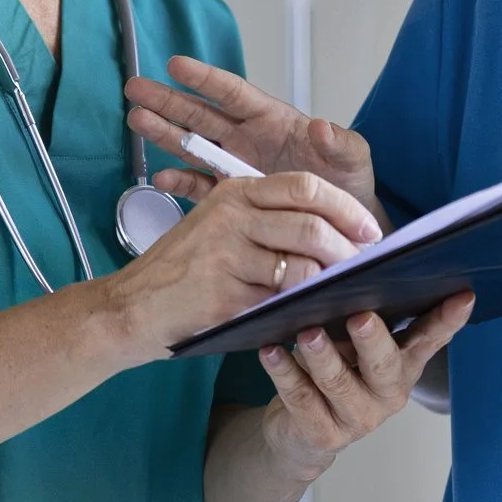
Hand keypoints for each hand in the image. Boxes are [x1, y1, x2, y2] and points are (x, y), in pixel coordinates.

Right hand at [100, 171, 382, 359]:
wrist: (131, 307)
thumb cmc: (184, 270)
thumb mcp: (220, 227)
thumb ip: (269, 221)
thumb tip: (335, 233)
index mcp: (235, 191)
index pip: (304, 186)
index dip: (345, 207)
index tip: (369, 230)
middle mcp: (230, 215)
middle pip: (310, 224)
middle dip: (347, 249)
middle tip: (363, 267)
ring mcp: (225, 254)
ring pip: (300, 266)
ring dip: (329, 283)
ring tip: (341, 293)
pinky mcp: (222, 294)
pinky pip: (280, 301)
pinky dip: (301, 309)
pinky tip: (310, 314)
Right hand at [125, 54, 377, 215]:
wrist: (343, 228)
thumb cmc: (349, 184)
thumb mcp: (353, 160)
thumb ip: (339, 143)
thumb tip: (321, 126)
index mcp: (272, 120)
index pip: (234, 93)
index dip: (206, 79)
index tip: (176, 64)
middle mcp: (248, 139)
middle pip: (202, 114)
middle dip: (169, 101)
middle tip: (136, 88)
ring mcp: (236, 166)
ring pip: (193, 144)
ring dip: (165, 133)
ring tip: (136, 120)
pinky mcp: (231, 196)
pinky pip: (200, 185)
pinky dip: (181, 181)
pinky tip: (162, 177)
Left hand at [256, 295, 475, 472]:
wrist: (299, 431)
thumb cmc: (334, 369)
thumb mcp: (353, 343)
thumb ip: (364, 315)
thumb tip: (355, 269)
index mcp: (403, 364)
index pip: (430, 339)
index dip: (447, 320)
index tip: (462, 295)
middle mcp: (388, 393)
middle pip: (385, 365)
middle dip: (373, 340)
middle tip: (360, 316)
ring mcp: (357, 417)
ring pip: (339, 384)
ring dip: (322, 356)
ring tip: (307, 333)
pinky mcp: (324, 434)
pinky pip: (301, 400)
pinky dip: (285, 373)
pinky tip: (270, 352)